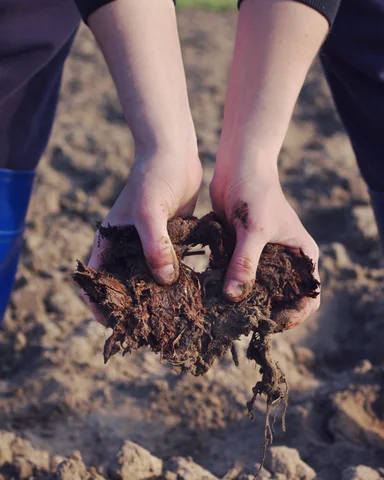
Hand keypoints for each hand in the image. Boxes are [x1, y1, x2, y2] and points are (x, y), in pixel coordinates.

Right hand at [85, 148, 201, 324]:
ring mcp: (148, 244)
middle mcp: (126, 246)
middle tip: (148, 326)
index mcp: (110, 241)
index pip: (96, 280)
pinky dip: (176, 279)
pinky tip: (191, 292)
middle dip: (132, 305)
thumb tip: (165, 281)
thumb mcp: (149, 212)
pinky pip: (170, 265)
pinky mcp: (170, 240)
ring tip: (171, 315)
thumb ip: (155, 246)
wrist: (174, 152)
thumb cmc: (153, 178)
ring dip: (157, 294)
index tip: (114, 324)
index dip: (99, 304)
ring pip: (148, 277)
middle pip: (123, 284)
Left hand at [210, 163, 319, 329]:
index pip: (308, 298)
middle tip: (242, 323)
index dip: (293, 316)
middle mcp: (285, 261)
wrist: (238, 164)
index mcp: (302, 257)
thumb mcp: (255, 229)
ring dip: (243, 301)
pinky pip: (237, 277)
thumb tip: (235, 297)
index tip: (269, 324)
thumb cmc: (256, 192)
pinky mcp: (242, 253)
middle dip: (264, 312)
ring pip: (256, 290)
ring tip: (225, 314)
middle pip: (280, 299)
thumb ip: (246, 263)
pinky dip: (227, 286)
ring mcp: (263, 258)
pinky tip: (212, 295)